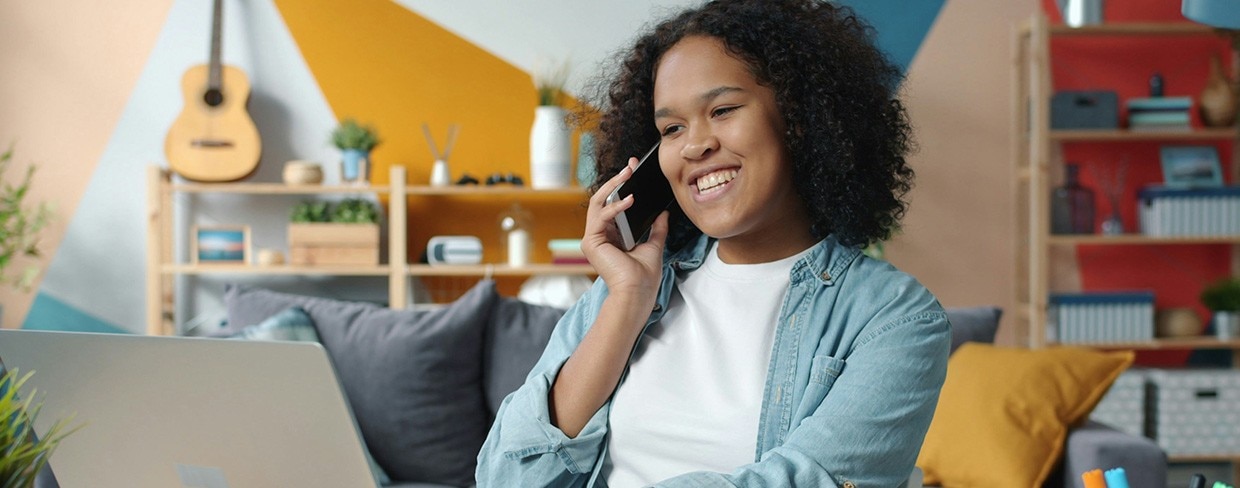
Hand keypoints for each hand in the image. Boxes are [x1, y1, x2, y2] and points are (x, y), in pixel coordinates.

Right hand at [582, 157, 669, 300]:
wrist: (638, 292)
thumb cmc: (644, 276)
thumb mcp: (654, 245)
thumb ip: (656, 228)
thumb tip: (663, 212)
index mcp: (612, 235)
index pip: (613, 203)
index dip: (622, 185)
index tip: (633, 170)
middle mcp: (599, 235)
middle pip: (604, 199)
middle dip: (617, 180)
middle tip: (631, 166)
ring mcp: (593, 238)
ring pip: (597, 202)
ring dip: (613, 186)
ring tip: (628, 174)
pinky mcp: (591, 242)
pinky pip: (600, 216)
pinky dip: (614, 206)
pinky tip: (629, 200)